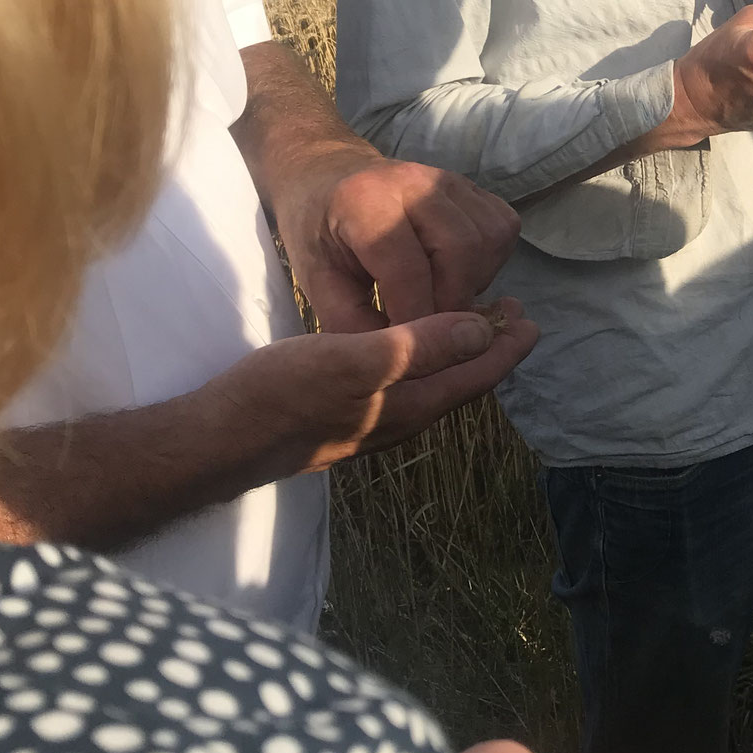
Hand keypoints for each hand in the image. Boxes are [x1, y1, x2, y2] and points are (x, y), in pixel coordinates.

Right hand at [209, 303, 538, 476]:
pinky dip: (424, 360)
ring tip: (470, 323)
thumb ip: (419, 347)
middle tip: (510, 314)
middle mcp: (402, 419)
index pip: (477, 374)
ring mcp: (375, 422)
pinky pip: (406, 386)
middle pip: (461, 382)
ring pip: (434, 385)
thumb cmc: (284, 393)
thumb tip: (481, 332)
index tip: (529, 317)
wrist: (223, 438)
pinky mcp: (349, 417)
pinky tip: (409, 345)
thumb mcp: (354, 359)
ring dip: (458, 354)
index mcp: (412, 404)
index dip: (506, 346)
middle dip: (489, 349)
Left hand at [274, 146, 521, 334]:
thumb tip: (403, 364)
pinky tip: (458, 275)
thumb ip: (355, 324)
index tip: (413, 352)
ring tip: (443, 299)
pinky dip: (491, 262)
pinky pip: (503, 228)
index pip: (408, 269)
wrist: (327, 180)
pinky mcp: (472, 186)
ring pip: (491, 239)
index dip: (417, 319)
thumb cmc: (319, 236)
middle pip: (462, 250)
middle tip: (435, 331)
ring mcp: (448, 179)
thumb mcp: (318, 284)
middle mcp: (414, 181)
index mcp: (365, 202)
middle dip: (455, 303)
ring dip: (476, 282)